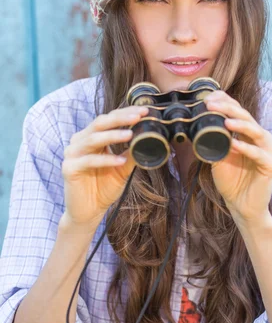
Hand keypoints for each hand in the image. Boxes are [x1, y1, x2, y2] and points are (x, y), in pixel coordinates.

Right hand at [61, 105, 148, 231]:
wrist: (89, 211)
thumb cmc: (104, 188)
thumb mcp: (123, 169)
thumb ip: (132, 154)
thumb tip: (150, 139)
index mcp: (91, 137)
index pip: (108, 119)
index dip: (125, 113)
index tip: (144, 111)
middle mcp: (80, 142)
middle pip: (100, 123)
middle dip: (120, 118)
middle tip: (138, 116)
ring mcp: (72, 154)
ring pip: (93, 139)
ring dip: (113, 135)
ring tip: (130, 135)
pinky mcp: (69, 168)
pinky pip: (89, 160)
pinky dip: (106, 159)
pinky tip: (120, 161)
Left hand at [203, 90, 271, 226]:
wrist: (241, 206)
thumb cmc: (231, 181)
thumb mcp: (218, 157)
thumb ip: (213, 141)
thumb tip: (197, 124)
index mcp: (248, 134)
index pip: (238, 111)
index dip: (225, 102)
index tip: (206, 99)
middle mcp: (260, 139)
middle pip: (246, 117)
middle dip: (228, 109)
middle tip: (211, 105)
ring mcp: (268, 151)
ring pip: (256, 132)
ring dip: (240, 125)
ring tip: (225, 122)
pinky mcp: (271, 165)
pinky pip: (259, 154)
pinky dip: (246, 148)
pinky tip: (234, 145)